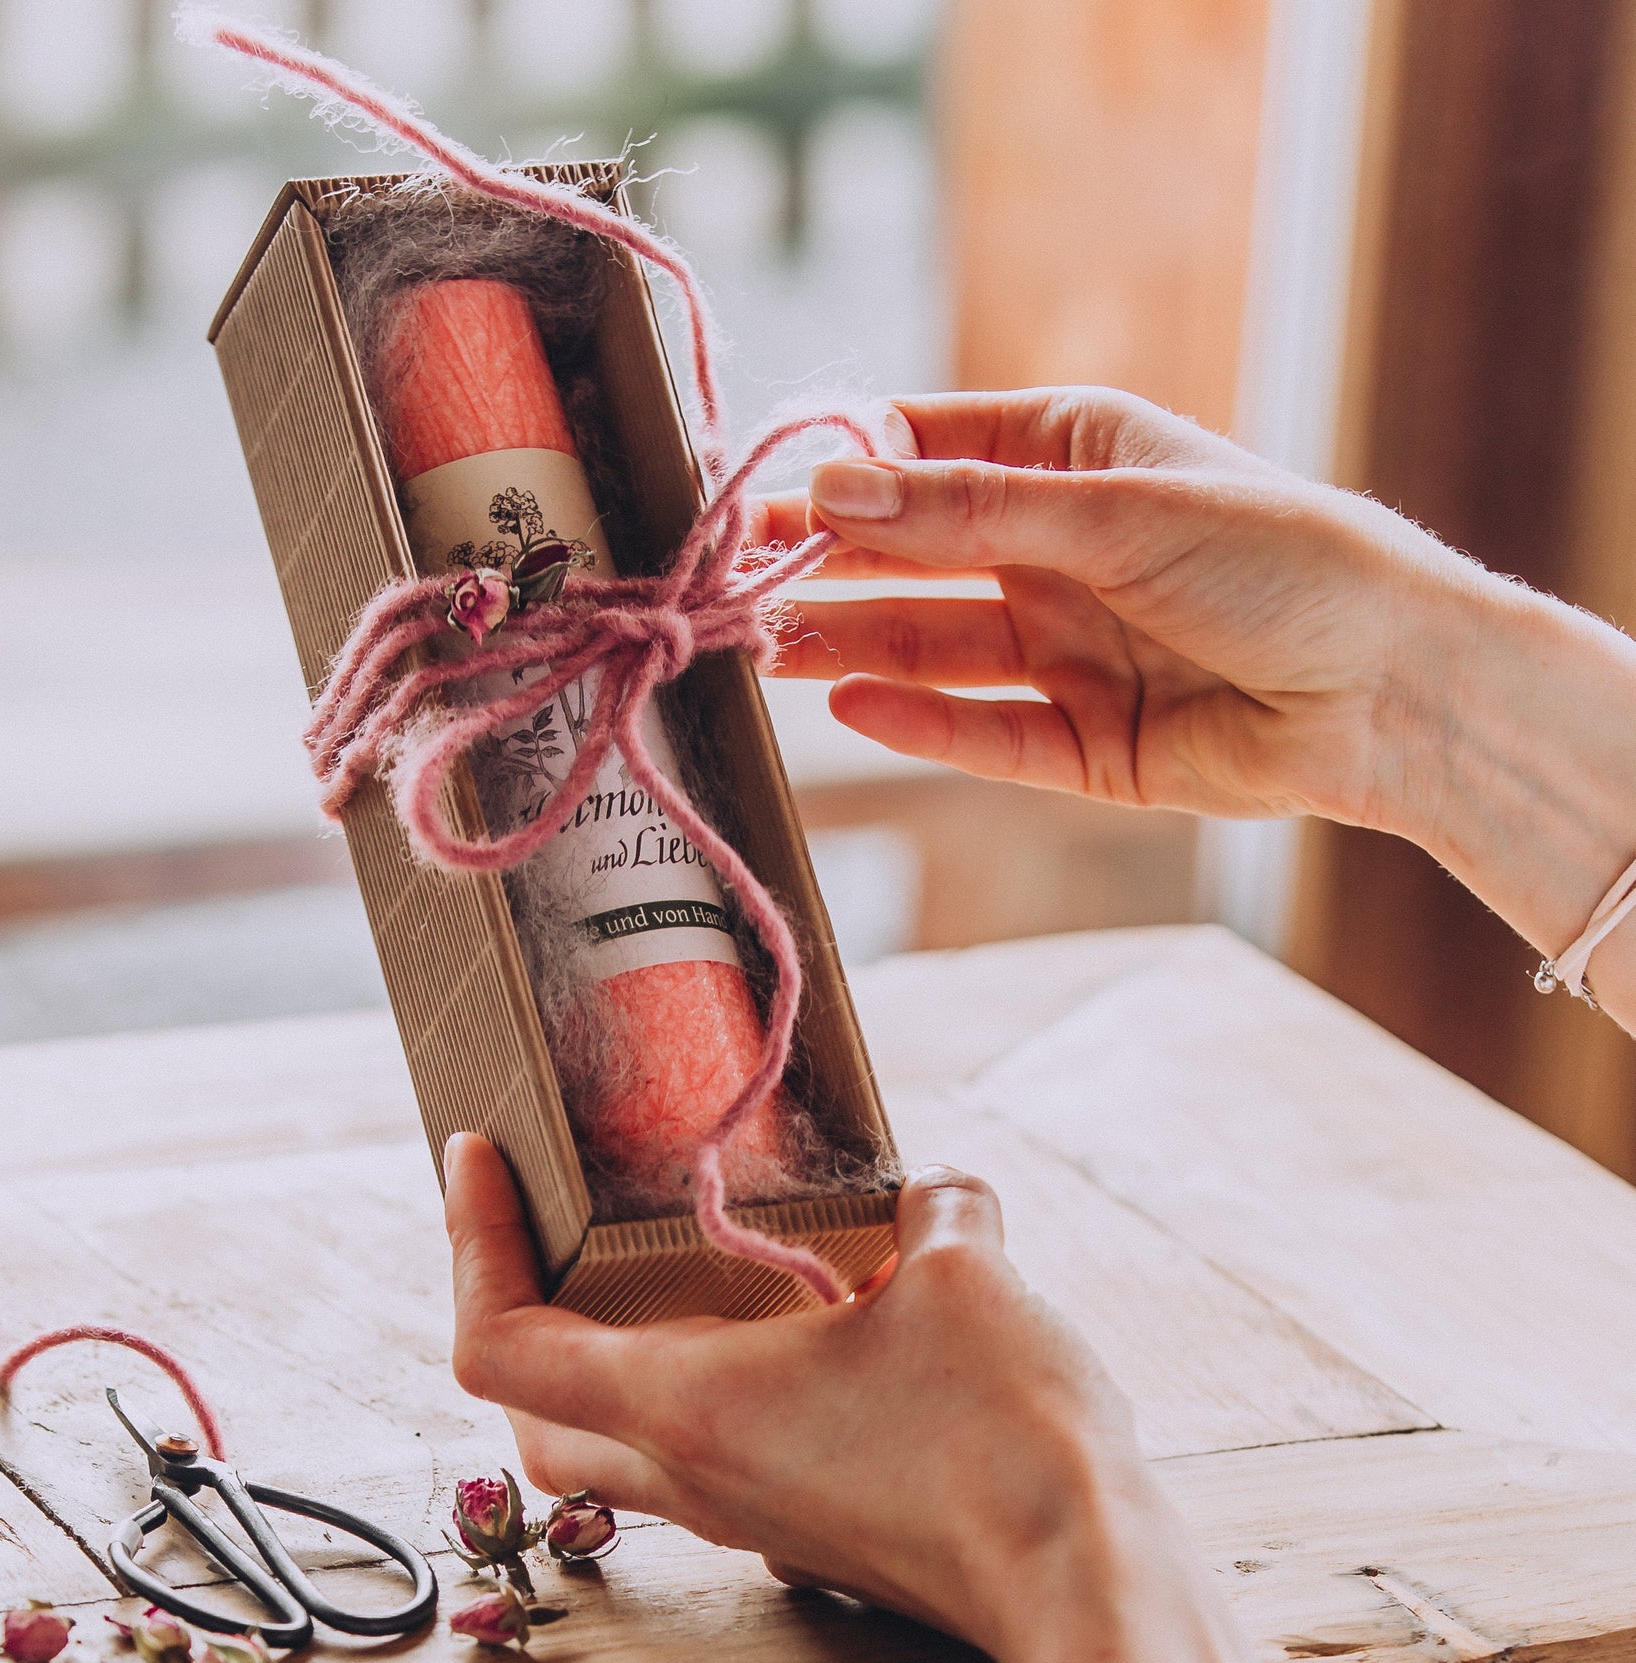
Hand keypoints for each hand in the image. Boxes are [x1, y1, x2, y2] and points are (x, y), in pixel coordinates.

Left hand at [445, 1129, 1151, 1662]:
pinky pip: (706, 1466)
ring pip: (615, 1454)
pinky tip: (782, 1337)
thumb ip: (934, 1208)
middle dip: (512, 1321)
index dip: (468, 1243)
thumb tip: (933, 1194)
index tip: (476, 1158)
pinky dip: (700, 1398)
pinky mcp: (807, 1533)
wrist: (1081, 1585)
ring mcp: (748, 1516)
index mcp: (686, 1403)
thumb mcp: (966, 1274)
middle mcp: (694, 1473)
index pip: (500, 1343)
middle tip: (537, 1232)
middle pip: (534, 1418)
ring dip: (603, 1364)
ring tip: (653, 1272)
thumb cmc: (1002, 1437)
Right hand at [762, 386, 1511, 838]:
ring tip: (765, 644)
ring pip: (934, 647)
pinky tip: (849, 704)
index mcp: (1074, 462)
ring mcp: (1067, 652)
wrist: (1392, 691)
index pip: (928, 452)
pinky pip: (982, 732)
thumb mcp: (1114, 511)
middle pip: (915, 557)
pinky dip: (918, 721)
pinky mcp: (1081, 745)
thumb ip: (968, 512)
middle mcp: (1060, 554)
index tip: (757, 484)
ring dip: (851, 642)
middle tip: (735, 574)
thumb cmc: (1281, 559)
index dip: (843, 467)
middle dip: (828, 562)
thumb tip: (833, 487)